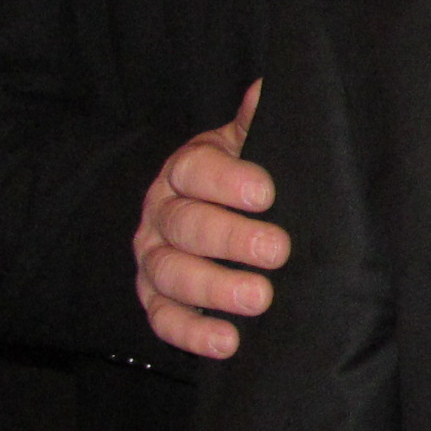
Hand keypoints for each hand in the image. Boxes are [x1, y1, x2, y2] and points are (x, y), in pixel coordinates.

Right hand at [135, 80, 285, 359]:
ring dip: (214, 289)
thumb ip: (257, 123)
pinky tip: (229, 342)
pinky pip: (162, 319)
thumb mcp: (251, 145)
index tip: (267, 193)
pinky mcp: (154, 299)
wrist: (213, 213)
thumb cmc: (244, 176)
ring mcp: (153, 258)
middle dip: (230, 240)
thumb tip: (267, 88)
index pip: (195, 169)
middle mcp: (161, 212)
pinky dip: (191, 333)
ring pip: (170, 274)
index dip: (228, 181)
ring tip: (259, 299)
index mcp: (186, 169)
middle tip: (277, 250)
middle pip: (185, 225)